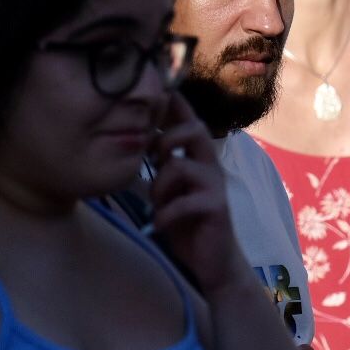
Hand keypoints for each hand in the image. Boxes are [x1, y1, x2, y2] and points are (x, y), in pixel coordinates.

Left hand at [147, 92, 250, 295]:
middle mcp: (211, 166)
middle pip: (195, 129)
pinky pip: (184, 202)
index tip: (156, 89)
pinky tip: (160, 225)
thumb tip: (133, 138)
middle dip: (165, 138)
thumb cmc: (187, 222)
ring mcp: (215, 186)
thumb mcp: (170, 189)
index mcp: (199, 158)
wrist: (213, 261)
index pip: (188, 120)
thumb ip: (161, 165)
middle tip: (152, 158)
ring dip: (158, 186)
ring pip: (180, 166)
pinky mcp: (216, 208)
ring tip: (155, 205)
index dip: (174, 102)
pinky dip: (165, 214)